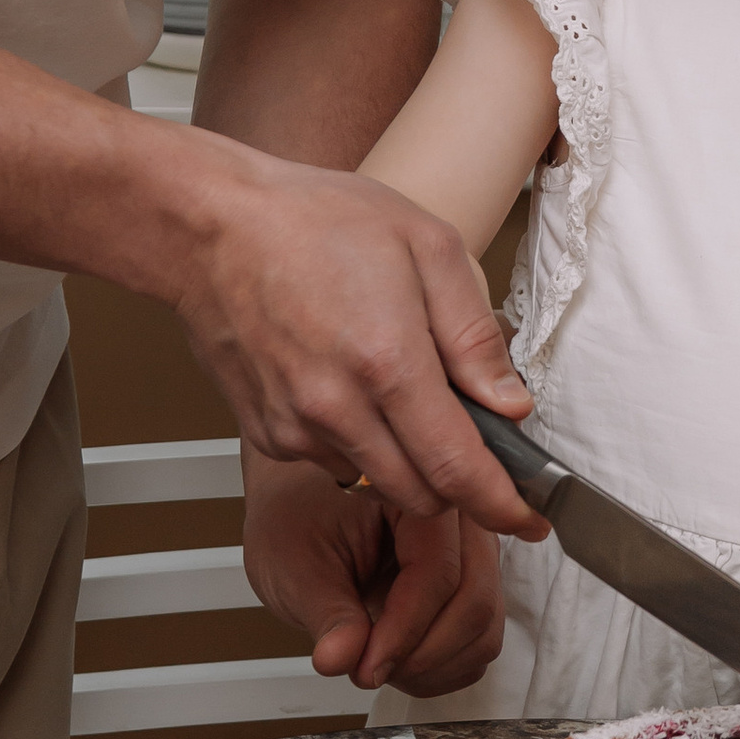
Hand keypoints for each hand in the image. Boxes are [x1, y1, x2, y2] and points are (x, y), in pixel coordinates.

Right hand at [161, 135, 544, 532]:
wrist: (211, 227)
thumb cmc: (314, 220)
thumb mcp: (426, 245)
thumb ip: (474, 334)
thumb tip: (509, 404)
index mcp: (388, 362)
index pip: (458, 469)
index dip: (502, 505)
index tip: (529, 518)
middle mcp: (338, 409)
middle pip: (421, 495)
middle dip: (458, 483)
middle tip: (470, 437)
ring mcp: (296, 427)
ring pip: (376, 481)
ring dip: (406, 460)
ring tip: (398, 389)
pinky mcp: (267, 432)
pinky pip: (332, 459)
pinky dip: (358, 440)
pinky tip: (350, 383)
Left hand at [240, 449, 507, 696]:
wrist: (295, 508)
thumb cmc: (296, 519)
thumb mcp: (294, 565)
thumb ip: (325, 613)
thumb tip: (341, 657)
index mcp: (417, 493)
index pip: (438, 570)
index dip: (405, 629)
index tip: (367, 666)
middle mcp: (459, 519)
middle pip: (474, 601)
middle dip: (422, 653)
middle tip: (369, 670)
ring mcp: (471, 554)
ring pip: (483, 627)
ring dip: (434, 666)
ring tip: (377, 665)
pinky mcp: (470, 586)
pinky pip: (480, 641)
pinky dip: (444, 668)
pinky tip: (398, 663)